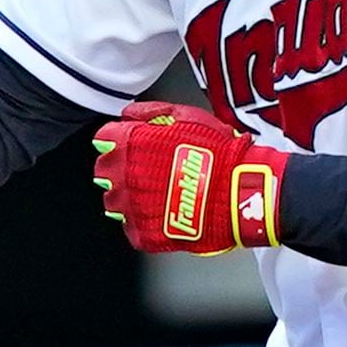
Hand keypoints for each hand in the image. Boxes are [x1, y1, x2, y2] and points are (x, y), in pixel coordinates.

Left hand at [91, 100, 287, 254]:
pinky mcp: (145, 234)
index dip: (118, 140)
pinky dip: (142, 223)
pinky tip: (162, 214)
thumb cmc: (220, 152)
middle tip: (144, 171)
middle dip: (118, 169)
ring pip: (113, 203)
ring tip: (153, 195)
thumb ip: (151, 112)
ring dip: (127, 198)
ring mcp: (133, 207)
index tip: (130, 144)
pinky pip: (131, 228)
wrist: (242, 192)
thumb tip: (128, 114)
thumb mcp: (188, 116)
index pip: (104, 139)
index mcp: (131, 144)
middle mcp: (125, 175)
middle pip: (104, 172)